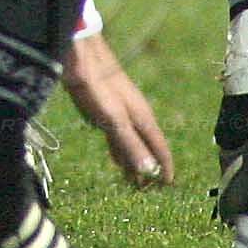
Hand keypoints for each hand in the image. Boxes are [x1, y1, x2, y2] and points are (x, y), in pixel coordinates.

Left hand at [63, 31, 173, 186]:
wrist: (78, 53)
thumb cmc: (97, 85)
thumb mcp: (113, 119)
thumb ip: (131, 144)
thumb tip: (152, 171)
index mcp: (142, 117)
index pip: (160, 147)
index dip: (165, 168)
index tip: (169, 187)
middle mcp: (136, 114)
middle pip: (148, 147)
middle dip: (151, 169)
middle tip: (150, 194)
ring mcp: (122, 111)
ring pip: (133, 142)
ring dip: (135, 163)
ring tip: (136, 184)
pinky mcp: (107, 109)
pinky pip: (119, 137)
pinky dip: (121, 152)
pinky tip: (118, 161)